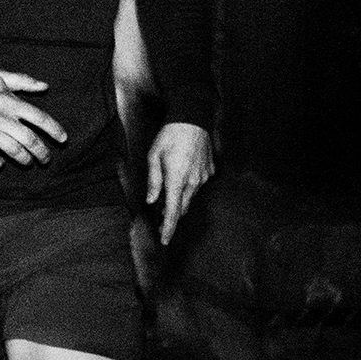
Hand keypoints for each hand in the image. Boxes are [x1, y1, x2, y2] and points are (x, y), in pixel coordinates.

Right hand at [0, 69, 65, 168]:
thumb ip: (23, 81)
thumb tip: (45, 86)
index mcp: (10, 102)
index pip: (39, 118)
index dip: (54, 130)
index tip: (63, 139)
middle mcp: (2, 119)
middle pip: (29, 140)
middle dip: (42, 152)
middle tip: (47, 158)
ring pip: (14, 151)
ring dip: (25, 159)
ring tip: (29, 162)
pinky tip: (0, 162)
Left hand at [145, 121, 213, 244]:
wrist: (193, 118)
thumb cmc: (169, 135)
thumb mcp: (153, 156)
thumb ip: (153, 181)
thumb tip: (151, 201)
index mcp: (177, 179)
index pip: (173, 211)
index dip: (168, 228)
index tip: (164, 241)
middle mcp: (193, 181)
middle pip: (182, 207)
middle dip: (171, 216)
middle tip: (159, 221)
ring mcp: (203, 177)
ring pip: (190, 197)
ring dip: (179, 201)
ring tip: (166, 199)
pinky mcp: (209, 171)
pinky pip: (197, 185)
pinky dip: (187, 187)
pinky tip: (180, 177)